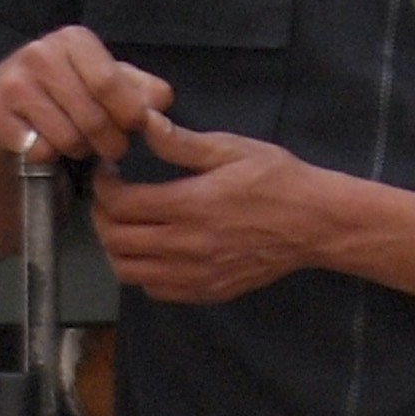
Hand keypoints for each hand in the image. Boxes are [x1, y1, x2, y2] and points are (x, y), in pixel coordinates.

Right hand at [0, 27, 170, 167]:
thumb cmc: (59, 86)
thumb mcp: (99, 76)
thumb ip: (136, 86)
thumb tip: (162, 100)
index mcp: (73, 39)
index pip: (108, 82)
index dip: (128, 112)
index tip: (136, 129)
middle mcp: (39, 54)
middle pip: (90, 115)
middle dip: (109, 140)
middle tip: (112, 148)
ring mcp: (11, 84)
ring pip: (65, 138)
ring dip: (79, 149)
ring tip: (78, 142)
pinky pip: (35, 150)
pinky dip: (47, 155)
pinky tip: (45, 144)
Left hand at [85, 115, 326, 304]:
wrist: (313, 224)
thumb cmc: (276, 178)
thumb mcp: (234, 149)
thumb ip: (183, 143)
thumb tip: (144, 123)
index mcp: (190, 205)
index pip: (122, 203)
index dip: (103, 187)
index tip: (107, 172)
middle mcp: (184, 246)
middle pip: (115, 240)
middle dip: (101, 215)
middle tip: (108, 197)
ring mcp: (191, 275)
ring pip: (127, 270)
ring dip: (115, 246)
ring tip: (125, 224)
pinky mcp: (201, 292)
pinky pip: (152, 288)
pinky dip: (141, 270)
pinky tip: (153, 249)